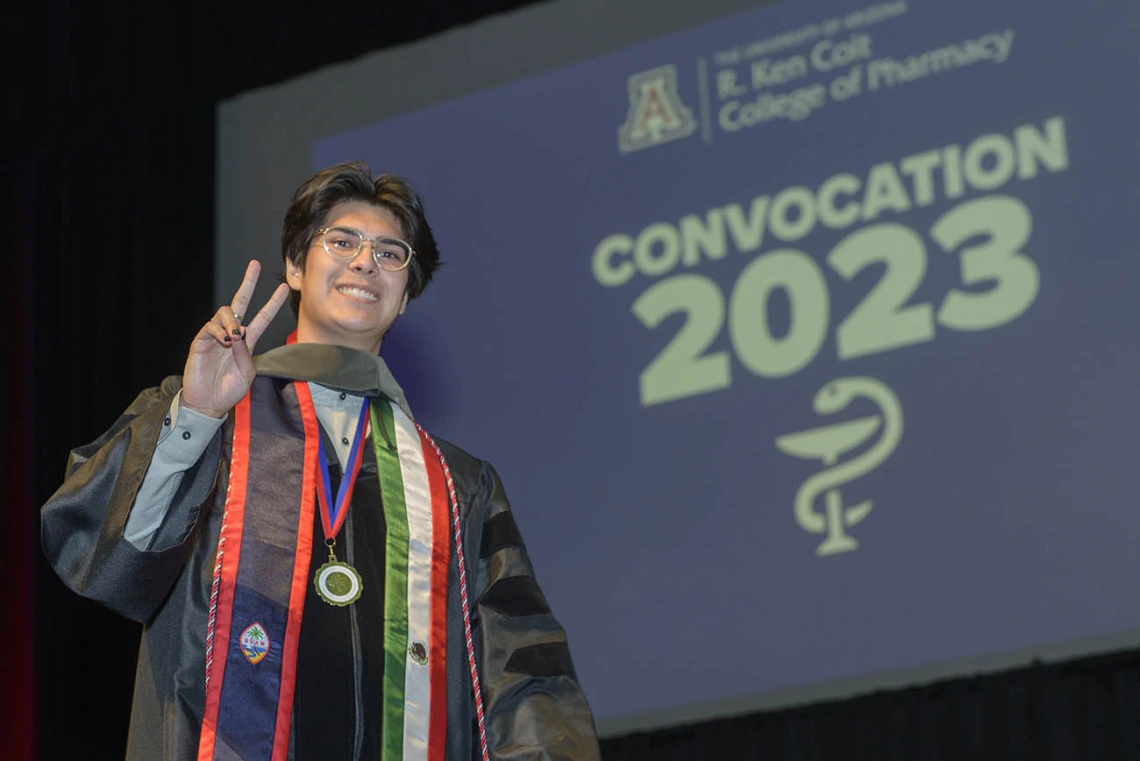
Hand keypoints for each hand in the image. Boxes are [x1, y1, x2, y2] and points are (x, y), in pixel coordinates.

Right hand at [181, 260, 290, 417]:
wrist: (209, 403)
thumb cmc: (229, 390)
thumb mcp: (246, 373)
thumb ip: (245, 353)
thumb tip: (239, 333)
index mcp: (247, 342)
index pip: (262, 317)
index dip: (272, 303)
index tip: (283, 288)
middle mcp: (232, 334)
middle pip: (240, 302)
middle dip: (248, 283)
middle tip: (255, 265)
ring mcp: (216, 336)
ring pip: (224, 312)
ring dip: (231, 320)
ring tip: (234, 335)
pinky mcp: (201, 341)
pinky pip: (210, 326)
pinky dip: (219, 330)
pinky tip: (224, 341)